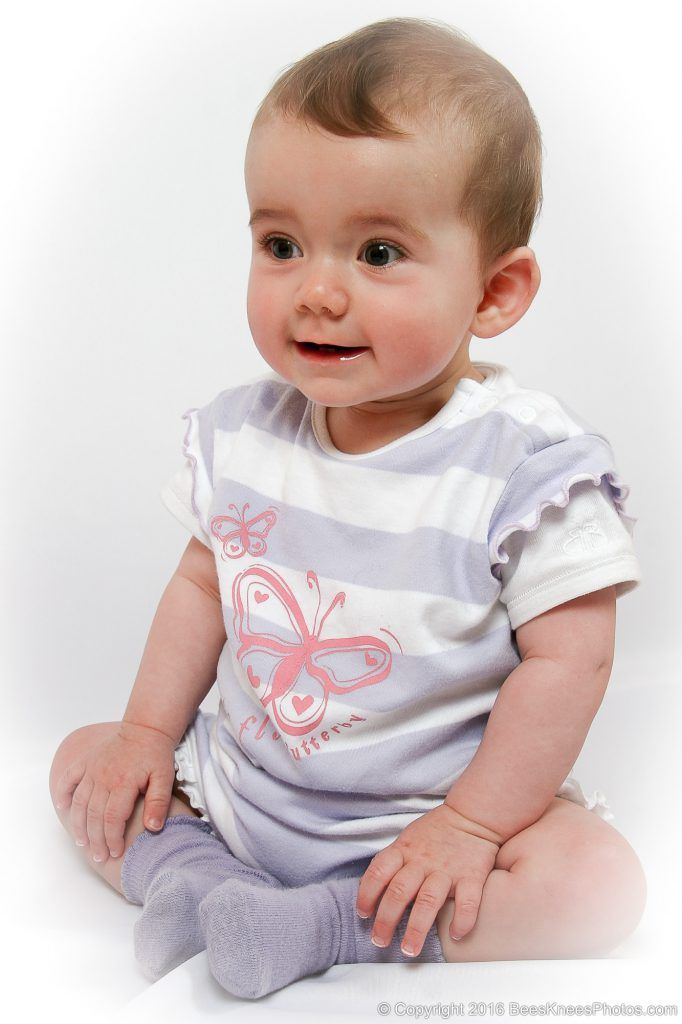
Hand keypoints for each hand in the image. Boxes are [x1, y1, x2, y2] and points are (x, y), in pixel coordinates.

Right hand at [52, 721, 177, 862]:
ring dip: (78, 824)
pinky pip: (69, 777)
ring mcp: (92, 769)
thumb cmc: (156, 755)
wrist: (146, 729)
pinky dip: (62, 792)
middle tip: (98, 856)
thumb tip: (153, 828)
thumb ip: (159, 803)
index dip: (112, 839)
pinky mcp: (86, 762)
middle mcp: (103, 777)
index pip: (112, 819)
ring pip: (79, 802)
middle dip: (95, 840)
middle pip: (94, 816)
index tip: (115, 853)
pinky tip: (62, 806)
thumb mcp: (165, 778)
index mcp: (124, 783)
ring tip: (82, 843)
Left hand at [355, 803, 501, 956]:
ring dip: (417, 928)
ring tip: (409, 950)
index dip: (366, 894)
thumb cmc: (435, 832)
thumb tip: (373, 892)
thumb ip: (393, 862)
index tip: (363, 915)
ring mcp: (447, 870)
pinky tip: (455, 934)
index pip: (378, 872)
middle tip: (380, 941)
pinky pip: (468, 902)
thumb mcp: (407, 839)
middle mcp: (422, 861)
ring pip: (428, 901)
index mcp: (404, 850)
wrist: (471, 816)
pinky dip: (462, 920)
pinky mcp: (472, 876)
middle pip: (399, 891)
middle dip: (386, 920)